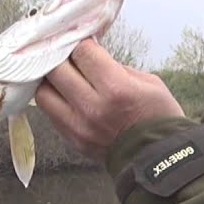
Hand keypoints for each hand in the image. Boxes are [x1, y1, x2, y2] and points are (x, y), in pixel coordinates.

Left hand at [36, 39, 184, 162]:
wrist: (159, 160)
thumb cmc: (158, 117)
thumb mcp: (148, 82)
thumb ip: (116, 67)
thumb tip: (91, 55)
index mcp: (116, 88)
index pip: (82, 52)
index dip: (82, 43)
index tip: (85, 43)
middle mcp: (92, 107)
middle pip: (57, 69)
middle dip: (63, 58)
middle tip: (70, 57)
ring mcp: (78, 126)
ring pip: (44, 92)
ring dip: (51, 81)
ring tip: (63, 77)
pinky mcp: (72, 140)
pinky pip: (49, 113)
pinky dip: (54, 100)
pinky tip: (65, 96)